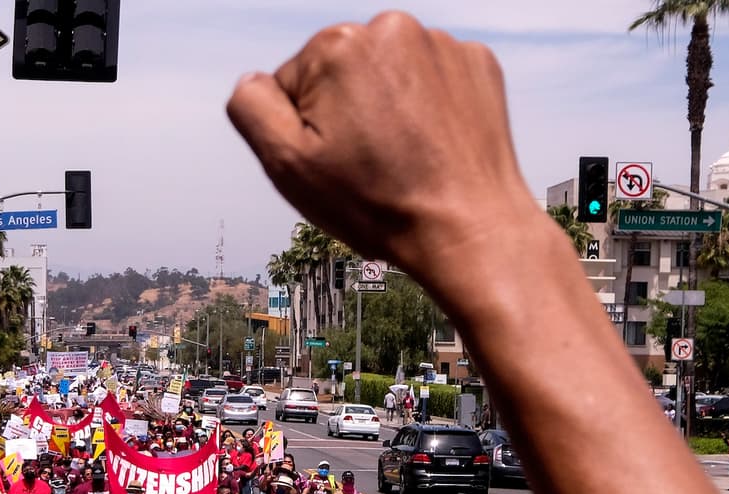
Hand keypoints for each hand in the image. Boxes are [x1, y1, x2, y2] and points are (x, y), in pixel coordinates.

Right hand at [225, 12, 529, 285]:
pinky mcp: (476, 65)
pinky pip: (431, 80)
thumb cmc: (378, 203)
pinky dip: (427, 108)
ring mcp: (440, 45)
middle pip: (341, 73)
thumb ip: (252, 108)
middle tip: (369, 163)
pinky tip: (432, 146)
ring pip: (387, 76)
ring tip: (404, 157)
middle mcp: (390, 29)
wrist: (469, 229)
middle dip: (345, 112)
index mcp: (336, 46)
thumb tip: (253, 81)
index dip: (304, 129)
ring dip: (387, 109)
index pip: (292, 83)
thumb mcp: (287, 164)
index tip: (335, 159)